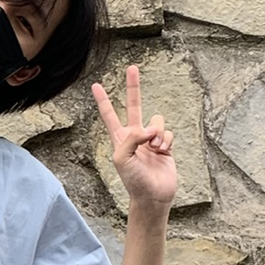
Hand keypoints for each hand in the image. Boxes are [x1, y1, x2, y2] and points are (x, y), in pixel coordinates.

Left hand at [92, 65, 176, 211]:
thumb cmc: (134, 181)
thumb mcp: (122, 158)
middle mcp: (135, 136)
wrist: (152, 196)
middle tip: (132, 68)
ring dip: (157, 132)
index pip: (110, 115)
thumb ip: (131, 138)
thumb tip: (149, 128)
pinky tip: (163, 152)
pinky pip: (168, 133)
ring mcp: (151, 140)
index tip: (96, 85)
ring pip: (157, 121)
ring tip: (155, 147)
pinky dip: (166, 141)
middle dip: (133, 87)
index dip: (103, 101)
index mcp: (120, 139)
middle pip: (134, 106)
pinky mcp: (165, 146)